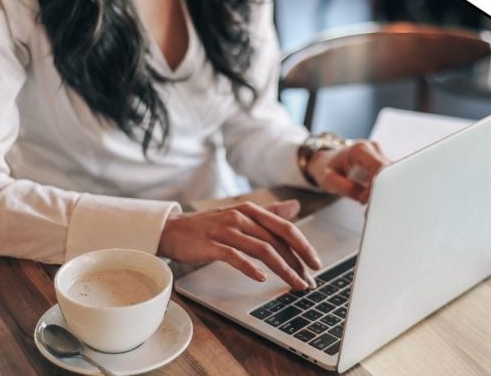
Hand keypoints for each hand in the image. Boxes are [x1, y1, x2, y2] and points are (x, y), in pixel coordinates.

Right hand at [157, 200, 320, 289]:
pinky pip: (235, 256)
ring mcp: (226, 230)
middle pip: (277, 241)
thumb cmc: (210, 225)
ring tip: (294, 284)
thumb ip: (269, 212)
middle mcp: (241, 217)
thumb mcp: (241, 214)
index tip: (316, 263)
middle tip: (309, 281)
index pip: (285, 228)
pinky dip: (250, 268)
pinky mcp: (212, 245)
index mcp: (252, 210)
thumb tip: (295, 206)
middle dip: (297, 263)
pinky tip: (261, 278)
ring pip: (262, 250)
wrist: (174, 230)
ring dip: (282, 269)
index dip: (303, 246)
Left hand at [307, 141, 389, 202]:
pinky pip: (388, 177)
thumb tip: (364, 198)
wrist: (327, 161)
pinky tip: (371, 198)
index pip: (379, 168)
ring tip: (367, 202)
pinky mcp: (383, 163)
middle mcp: (373, 148)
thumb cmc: (327, 168)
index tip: (363, 200)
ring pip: (392, 176)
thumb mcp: (328, 180)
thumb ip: (346, 188)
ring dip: (382, 191)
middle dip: (381, 191)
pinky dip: (382, 190)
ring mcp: (380, 154)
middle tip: (367, 206)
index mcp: (360, 150)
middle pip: (389, 172)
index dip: (375, 186)